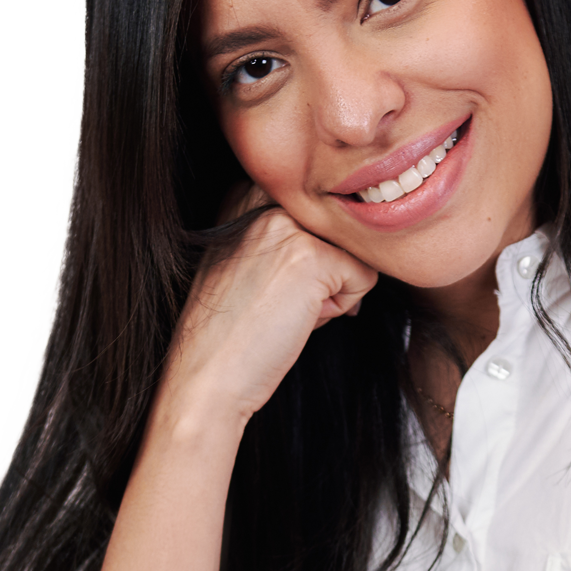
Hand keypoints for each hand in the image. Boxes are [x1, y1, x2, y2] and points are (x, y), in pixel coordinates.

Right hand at [155, 183, 375, 434]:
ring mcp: (287, 224)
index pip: (317, 212)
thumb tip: (353, 237)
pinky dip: (340, 309)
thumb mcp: (252, 261)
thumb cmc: (232, 331)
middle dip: (325, 272)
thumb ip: (288, 236)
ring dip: (332, 291)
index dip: (311, 257)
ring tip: (285, 310)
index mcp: (245, 194)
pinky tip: (297, 320)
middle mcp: (263, 198)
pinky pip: (364, 278)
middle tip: (281, 302)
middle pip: (338, 230)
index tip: (274, 286)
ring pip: (354, 253)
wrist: (206, 376)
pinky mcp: (312, 257)